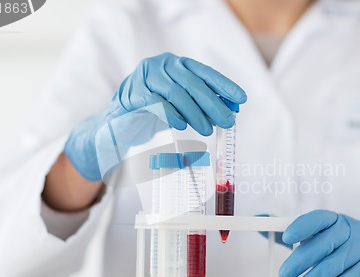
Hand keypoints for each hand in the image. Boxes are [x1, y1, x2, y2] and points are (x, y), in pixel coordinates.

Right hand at [64, 53, 246, 180]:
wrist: (118, 123)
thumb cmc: (154, 112)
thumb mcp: (180, 105)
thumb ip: (202, 103)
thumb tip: (231, 108)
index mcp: (176, 64)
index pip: (205, 73)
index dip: (224, 86)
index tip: (241, 99)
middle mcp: (162, 65)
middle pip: (193, 84)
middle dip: (213, 103)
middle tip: (227, 121)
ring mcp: (146, 77)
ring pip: (176, 92)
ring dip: (195, 112)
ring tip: (207, 128)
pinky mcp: (133, 92)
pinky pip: (156, 102)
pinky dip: (171, 113)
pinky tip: (182, 125)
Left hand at [279, 210, 359, 276]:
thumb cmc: (339, 248)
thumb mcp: (316, 238)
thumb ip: (289, 231)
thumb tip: (260, 220)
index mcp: (335, 220)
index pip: (319, 218)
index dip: (303, 226)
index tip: (286, 237)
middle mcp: (352, 230)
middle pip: (327, 242)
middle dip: (303, 259)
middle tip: (284, 273)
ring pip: (338, 263)